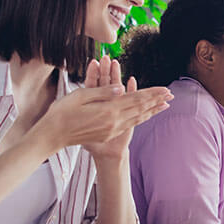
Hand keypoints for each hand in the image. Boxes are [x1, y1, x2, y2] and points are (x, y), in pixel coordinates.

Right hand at [37, 56, 171, 158]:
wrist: (53, 135)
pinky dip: (140, 118)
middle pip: (140, 108)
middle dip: (156, 100)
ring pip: (137, 118)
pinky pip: (129, 124)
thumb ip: (103, 92)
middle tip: (170, 95)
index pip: (135, 99)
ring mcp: (111, 130)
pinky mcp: (107, 134)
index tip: (164, 89)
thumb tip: (122, 87)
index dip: (151, 93)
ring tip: (165, 105)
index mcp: (108, 110)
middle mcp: (113, 122)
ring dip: (152, 110)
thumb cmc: (62, 112)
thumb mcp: (80, 96)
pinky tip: (146, 115)